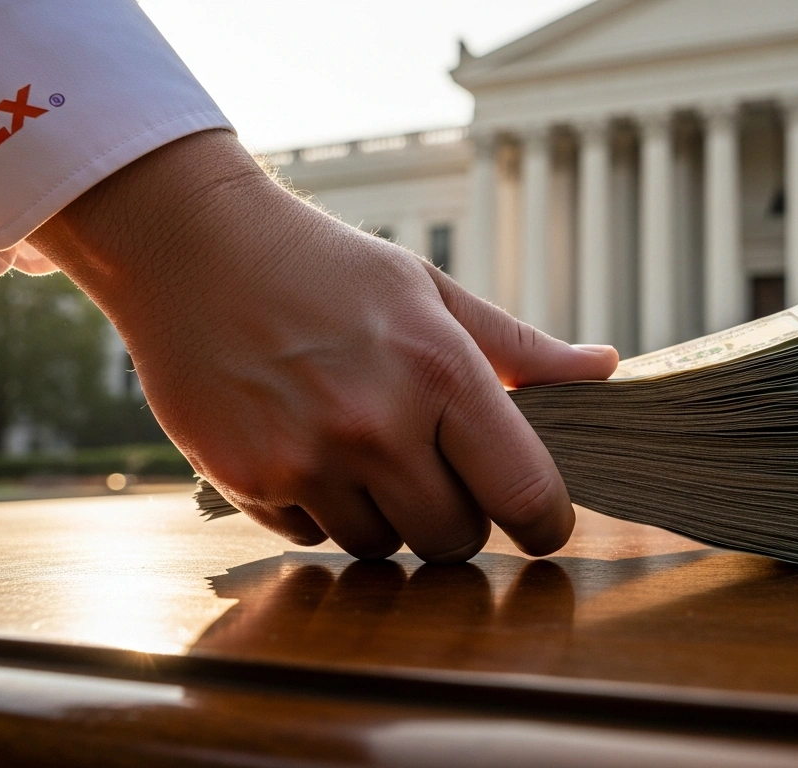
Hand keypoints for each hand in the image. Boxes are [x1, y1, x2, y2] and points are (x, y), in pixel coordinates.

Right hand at [29, 130, 617, 561]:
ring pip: (381, 547)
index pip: (524, 492)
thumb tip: (604, 369)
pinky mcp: (248, 480)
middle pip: (454, 539)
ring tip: (357, 445)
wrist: (193, 247)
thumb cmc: (325, 266)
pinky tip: (303, 444)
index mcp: (438, 370)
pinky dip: (319, 508)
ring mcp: (306, 459)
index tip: (541, 522)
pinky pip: (312, 536)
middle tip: (433, 468)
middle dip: (456, 515)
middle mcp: (376, 424)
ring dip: (383, 514)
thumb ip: (519, 348)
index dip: (545, 522)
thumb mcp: (429, 290)